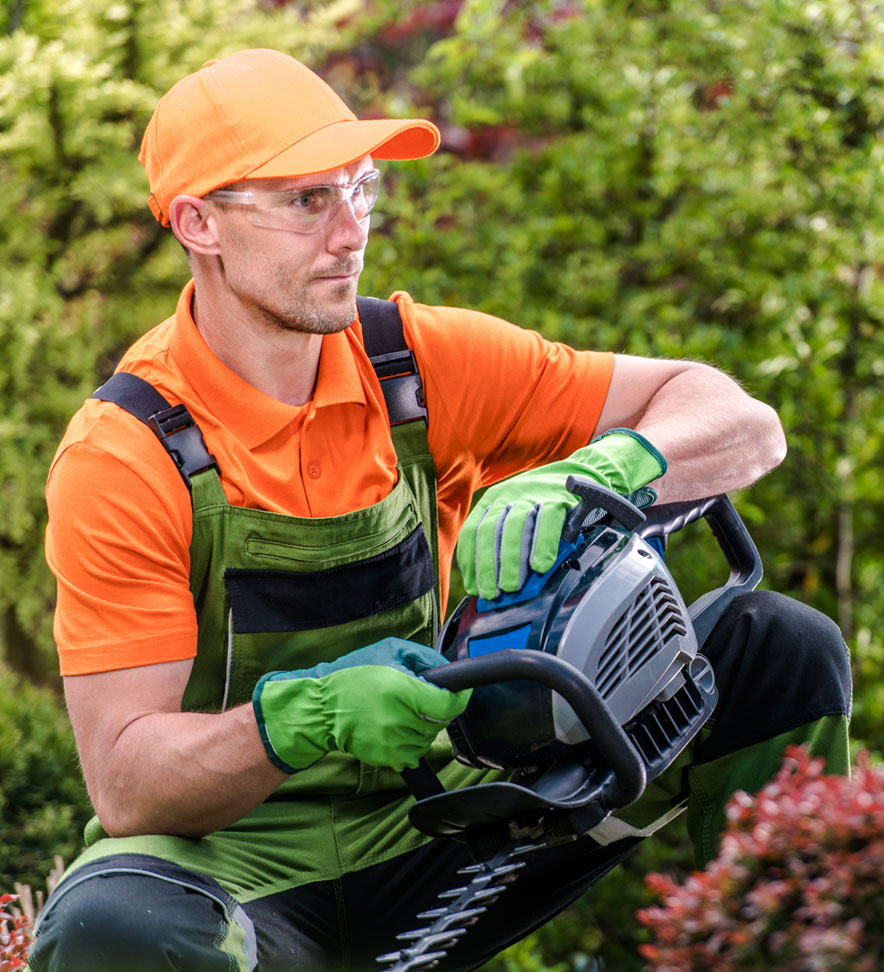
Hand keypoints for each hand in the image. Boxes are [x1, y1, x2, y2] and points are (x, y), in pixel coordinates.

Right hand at [252, 638, 470, 772]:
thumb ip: (425, 657)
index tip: (460, 692)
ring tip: (400, 710)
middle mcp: (399, 720)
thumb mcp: (391, 649)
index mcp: (402, 691)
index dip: (459, 697)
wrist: (321, 707)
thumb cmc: (353, 674)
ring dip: (423, 725)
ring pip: (429, 738)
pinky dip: (410, 740)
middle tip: (416, 696)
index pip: (449, 704)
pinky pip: (414, 753)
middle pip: (441, 721)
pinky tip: (393, 726)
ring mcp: (393, 743)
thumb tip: (448, 672)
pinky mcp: (388, 759)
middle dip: (436, 708)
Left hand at [457, 429, 665, 598]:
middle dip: (489, 566)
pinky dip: (543, 546)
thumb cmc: (546, 505)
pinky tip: (541, 566)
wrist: (582, 475)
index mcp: (494, 500)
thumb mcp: (519, 517)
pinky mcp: (558, 498)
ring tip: (512, 586)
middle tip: (492, 593)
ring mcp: (533, 494)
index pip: (474, 531)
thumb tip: (496, 582)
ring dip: (511, 560)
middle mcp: (509, 494)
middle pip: (491, 531)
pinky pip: (547, 523)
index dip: (472, 561)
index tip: (474, 588)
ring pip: (515, 527)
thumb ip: (506, 543)